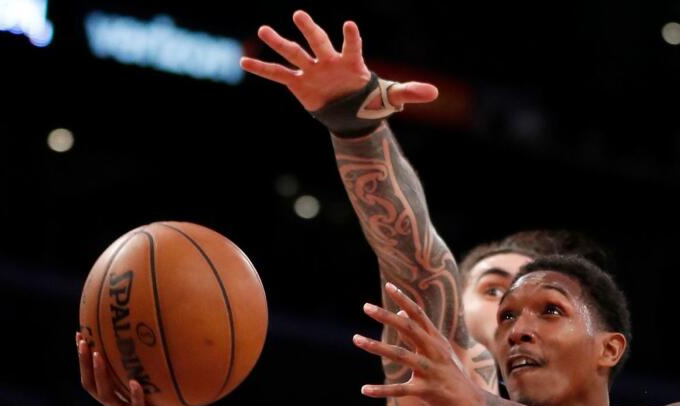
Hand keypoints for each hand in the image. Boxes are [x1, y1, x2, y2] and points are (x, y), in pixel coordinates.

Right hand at [75, 332, 197, 405]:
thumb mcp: (151, 387)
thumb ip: (144, 372)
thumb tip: (146, 341)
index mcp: (115, 401)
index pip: (91, 380)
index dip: (83, 360)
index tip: (80, 336)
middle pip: (92, 386)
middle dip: (84, 364)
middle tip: (83, 342)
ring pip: (108, 397)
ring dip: (101, 375)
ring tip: (98, 355)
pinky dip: (135, 395)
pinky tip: (133, 382)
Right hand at [240, 10, 437, 111]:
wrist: (353, 115)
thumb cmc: (371, 101)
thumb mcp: (390, 98)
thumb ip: (409, 92)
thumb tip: (434, 93)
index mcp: (351, 62)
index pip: (352, 46)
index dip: (352, 37)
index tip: (351, 25)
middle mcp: (329, 61)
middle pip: (318, 42)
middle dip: (310, 30)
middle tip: (300, 15)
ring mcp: (312, 70)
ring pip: (294, 53)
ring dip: (279, 42)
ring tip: (264, 29)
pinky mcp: (299, 83)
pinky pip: (278, 74)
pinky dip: (262, 68)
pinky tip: (245, 61)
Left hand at [352, 283, 487, 405]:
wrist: (470, 402)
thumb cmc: (450, 374)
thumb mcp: (439, 350)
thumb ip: (419, 332)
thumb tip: (399, 313)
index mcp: (436, 340)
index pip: (419, 315)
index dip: (404, 300)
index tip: (389, 286)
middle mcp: (434, 351)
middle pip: (409, 328)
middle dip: (386, 317)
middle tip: (366, 307)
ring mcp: (431, 370)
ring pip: (401, 355)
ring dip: (377, 346)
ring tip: (356, 339)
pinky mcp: (427, 390)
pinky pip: (400, 389)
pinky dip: (381, 390)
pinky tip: (364, 389)